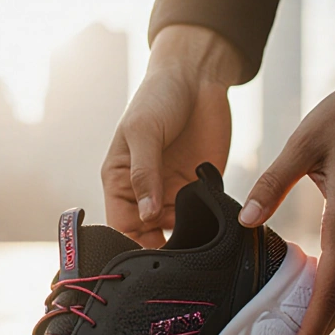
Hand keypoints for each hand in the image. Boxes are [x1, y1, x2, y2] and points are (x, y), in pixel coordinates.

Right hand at [102, 25, 242, 246]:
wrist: (197, 77)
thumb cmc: (158, 97)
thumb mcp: (144, 131)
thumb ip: (144, 174)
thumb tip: (146, 215)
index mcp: (119, 181)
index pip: (120, 227)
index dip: (131, 244)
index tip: (152, 257)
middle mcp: (144, 193)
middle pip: (146, 237)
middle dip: (160, 249)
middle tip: (180, 258)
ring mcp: (172, 193)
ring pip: (175, 232)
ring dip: (186, 239)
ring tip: (198, 243)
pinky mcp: (199, 188)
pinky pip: (202, 217)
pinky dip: (208, 224)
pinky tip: (214, 226)